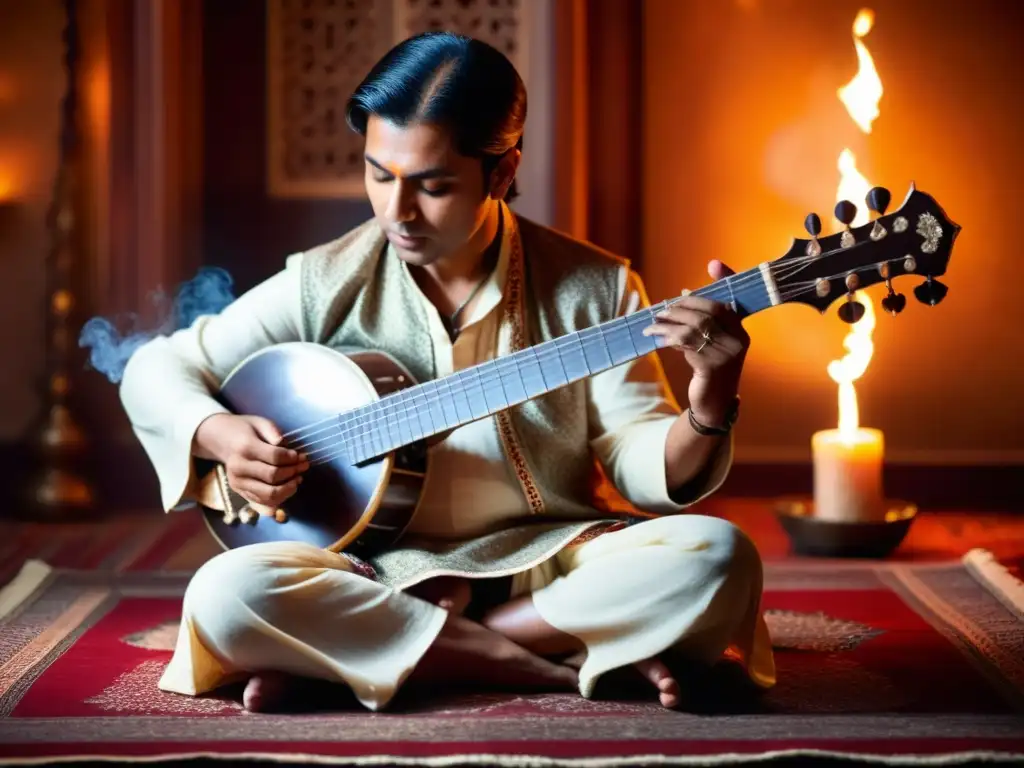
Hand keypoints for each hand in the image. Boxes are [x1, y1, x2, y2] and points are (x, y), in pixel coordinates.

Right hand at [194, 413, 309, 506]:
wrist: (223, 440)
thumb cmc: (247, 430)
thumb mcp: (261, 423)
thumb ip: (274, 433)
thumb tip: (285, 446)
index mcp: (245, 447)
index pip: (275, 457)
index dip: (292, 458)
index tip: (300, 455)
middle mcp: (238, 467)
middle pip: (273, 476)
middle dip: (293, 472)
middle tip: (304, 465)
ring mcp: (238, 482)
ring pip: (269, 494)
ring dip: (289, 488)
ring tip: (298, 478)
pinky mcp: (239, 492)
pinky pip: (263, 501)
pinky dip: (280, 497)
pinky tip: (289, 486)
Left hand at [642, 259, 749, 426]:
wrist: (713, 403)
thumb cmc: (709, 369)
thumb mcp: (710, 343)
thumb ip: (702, 322)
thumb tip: (684, 294)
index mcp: (740, 332)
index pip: (729, 302)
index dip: (724, 280)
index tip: (713, 264)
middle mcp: (738, 341)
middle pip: (708, 313)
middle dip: (682, 307)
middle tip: (661, 309)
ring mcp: (726, 355)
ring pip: (694, 329)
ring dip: (669, 324)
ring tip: (652, 324)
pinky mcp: (711, 368)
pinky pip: (687, 346)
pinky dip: (670, 339)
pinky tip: (659, 339)